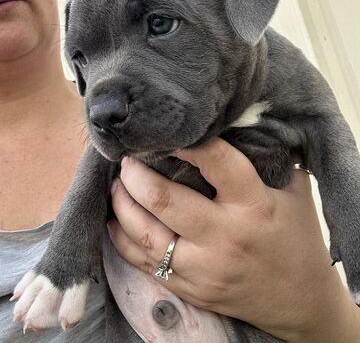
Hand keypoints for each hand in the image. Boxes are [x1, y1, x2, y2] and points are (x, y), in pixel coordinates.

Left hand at [108, 137, 359, 341]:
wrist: (301, 302)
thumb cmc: (298, 238)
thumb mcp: (296, 193)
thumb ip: (271, 160)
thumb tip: (243, 125)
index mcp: (254, 205)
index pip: (216, 162)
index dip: (188, 142)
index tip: (168, 131)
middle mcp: (225, 237)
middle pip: (165, 199)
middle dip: (136, 174)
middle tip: (127, 159)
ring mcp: (204, 268)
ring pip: (146, 234)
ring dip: (123, 204)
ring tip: (117, 184)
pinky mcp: (191, 289)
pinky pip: (144, 263)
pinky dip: (122, 239)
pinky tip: (114, 219)